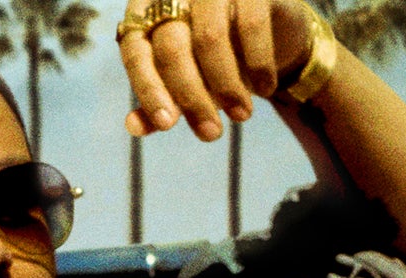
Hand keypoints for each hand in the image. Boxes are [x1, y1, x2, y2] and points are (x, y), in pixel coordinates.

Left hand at [118, 0, 313, 140]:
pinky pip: (251, 26)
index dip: (150, 91)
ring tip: (241, 116)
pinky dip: (258, 64)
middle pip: (171, 50)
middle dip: (192, 98)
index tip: (167, 125)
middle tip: (211, 133)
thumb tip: (133, 127)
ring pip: (210, 39)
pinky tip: (265, 88)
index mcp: (145, 17)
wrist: (271, 30)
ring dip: (226, 86)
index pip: (136, 54)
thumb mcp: (184, 85)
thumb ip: (156, 105)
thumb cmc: (213, 62)